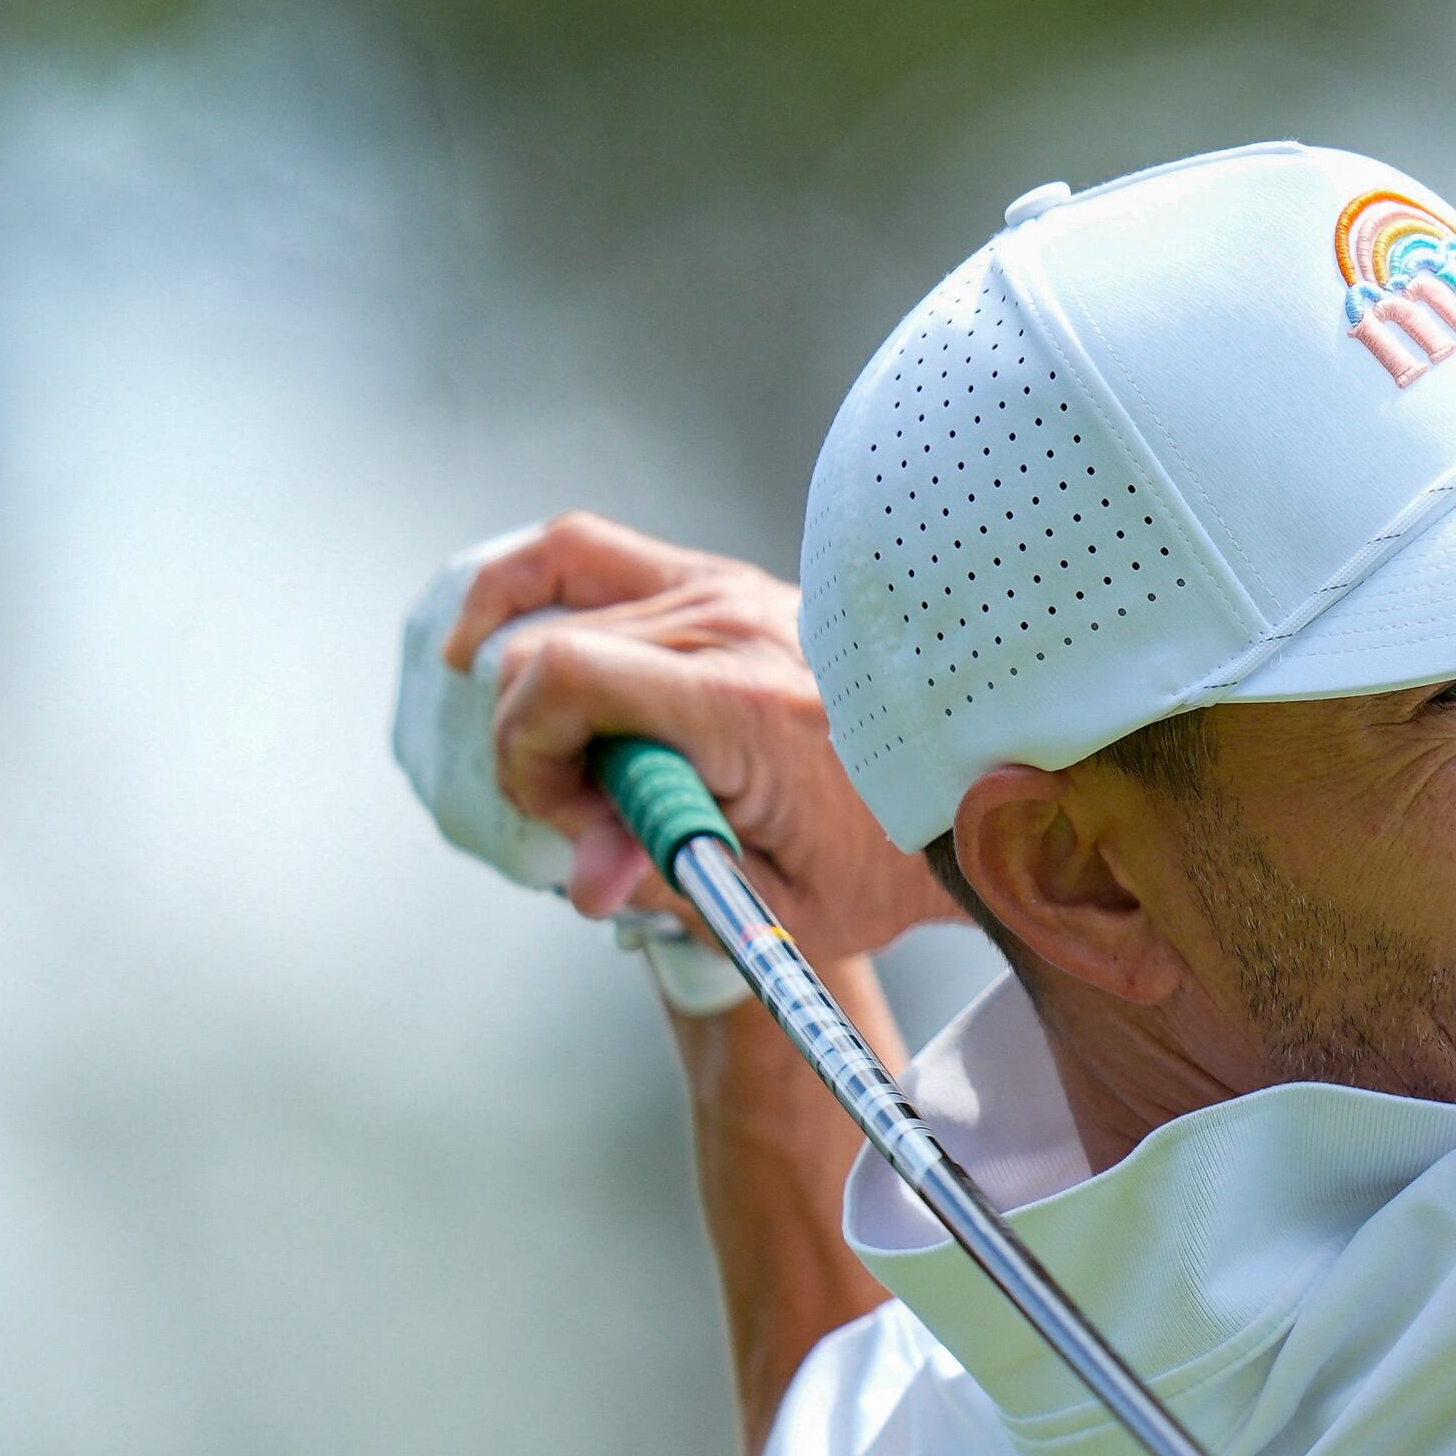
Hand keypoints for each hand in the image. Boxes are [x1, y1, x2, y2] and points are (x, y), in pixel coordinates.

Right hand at [447, 513, 957, 962]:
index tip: (573, 823)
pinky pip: (584, 554)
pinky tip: (487, 639)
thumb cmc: (886, 852)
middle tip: (593, 814)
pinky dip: (522, 591)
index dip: (526, 756)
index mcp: (745, 703)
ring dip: (542, 696)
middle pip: (546, 652)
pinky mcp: (717, 580)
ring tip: (589, 763)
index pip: (565, 677)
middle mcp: (730, 627)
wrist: (967, 788)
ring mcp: (723, 590)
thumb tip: (584, 880)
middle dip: (533, 744)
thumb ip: (672, 880)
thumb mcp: (784, 902)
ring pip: (553, 612)